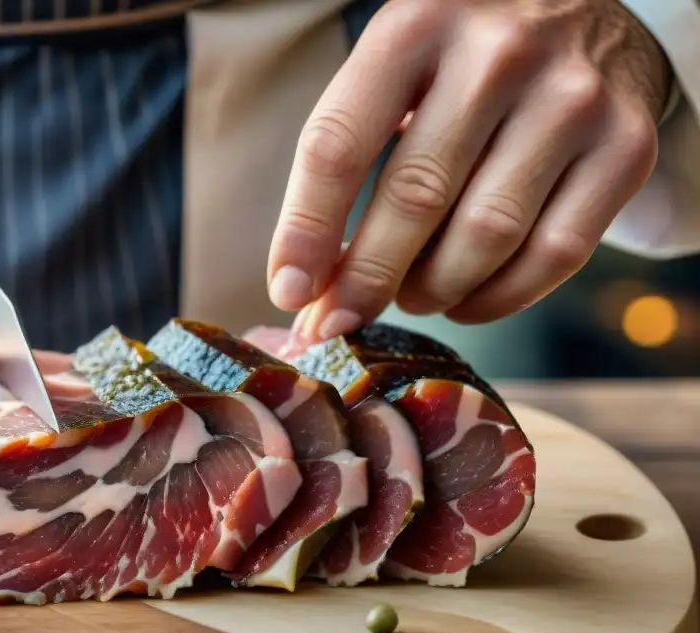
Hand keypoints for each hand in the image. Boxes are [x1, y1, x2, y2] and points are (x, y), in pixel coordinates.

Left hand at [267, 0, 671, 341]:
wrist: (586, 13)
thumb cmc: (465, 59)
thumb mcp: (398, 71)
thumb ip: (352, 158)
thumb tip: (306, 284)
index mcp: (417, 26)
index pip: (339, 145)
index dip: (305, 231)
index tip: (288, 292)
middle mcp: (499, 53)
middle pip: (414, 197)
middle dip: (366, 279)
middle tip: (340, 319)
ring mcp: (571, 99)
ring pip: (486, 236)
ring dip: (432, 289)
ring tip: (411, 295)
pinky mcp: (625, 146)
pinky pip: (554, 254)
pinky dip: (498, 298)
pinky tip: (465, 299)